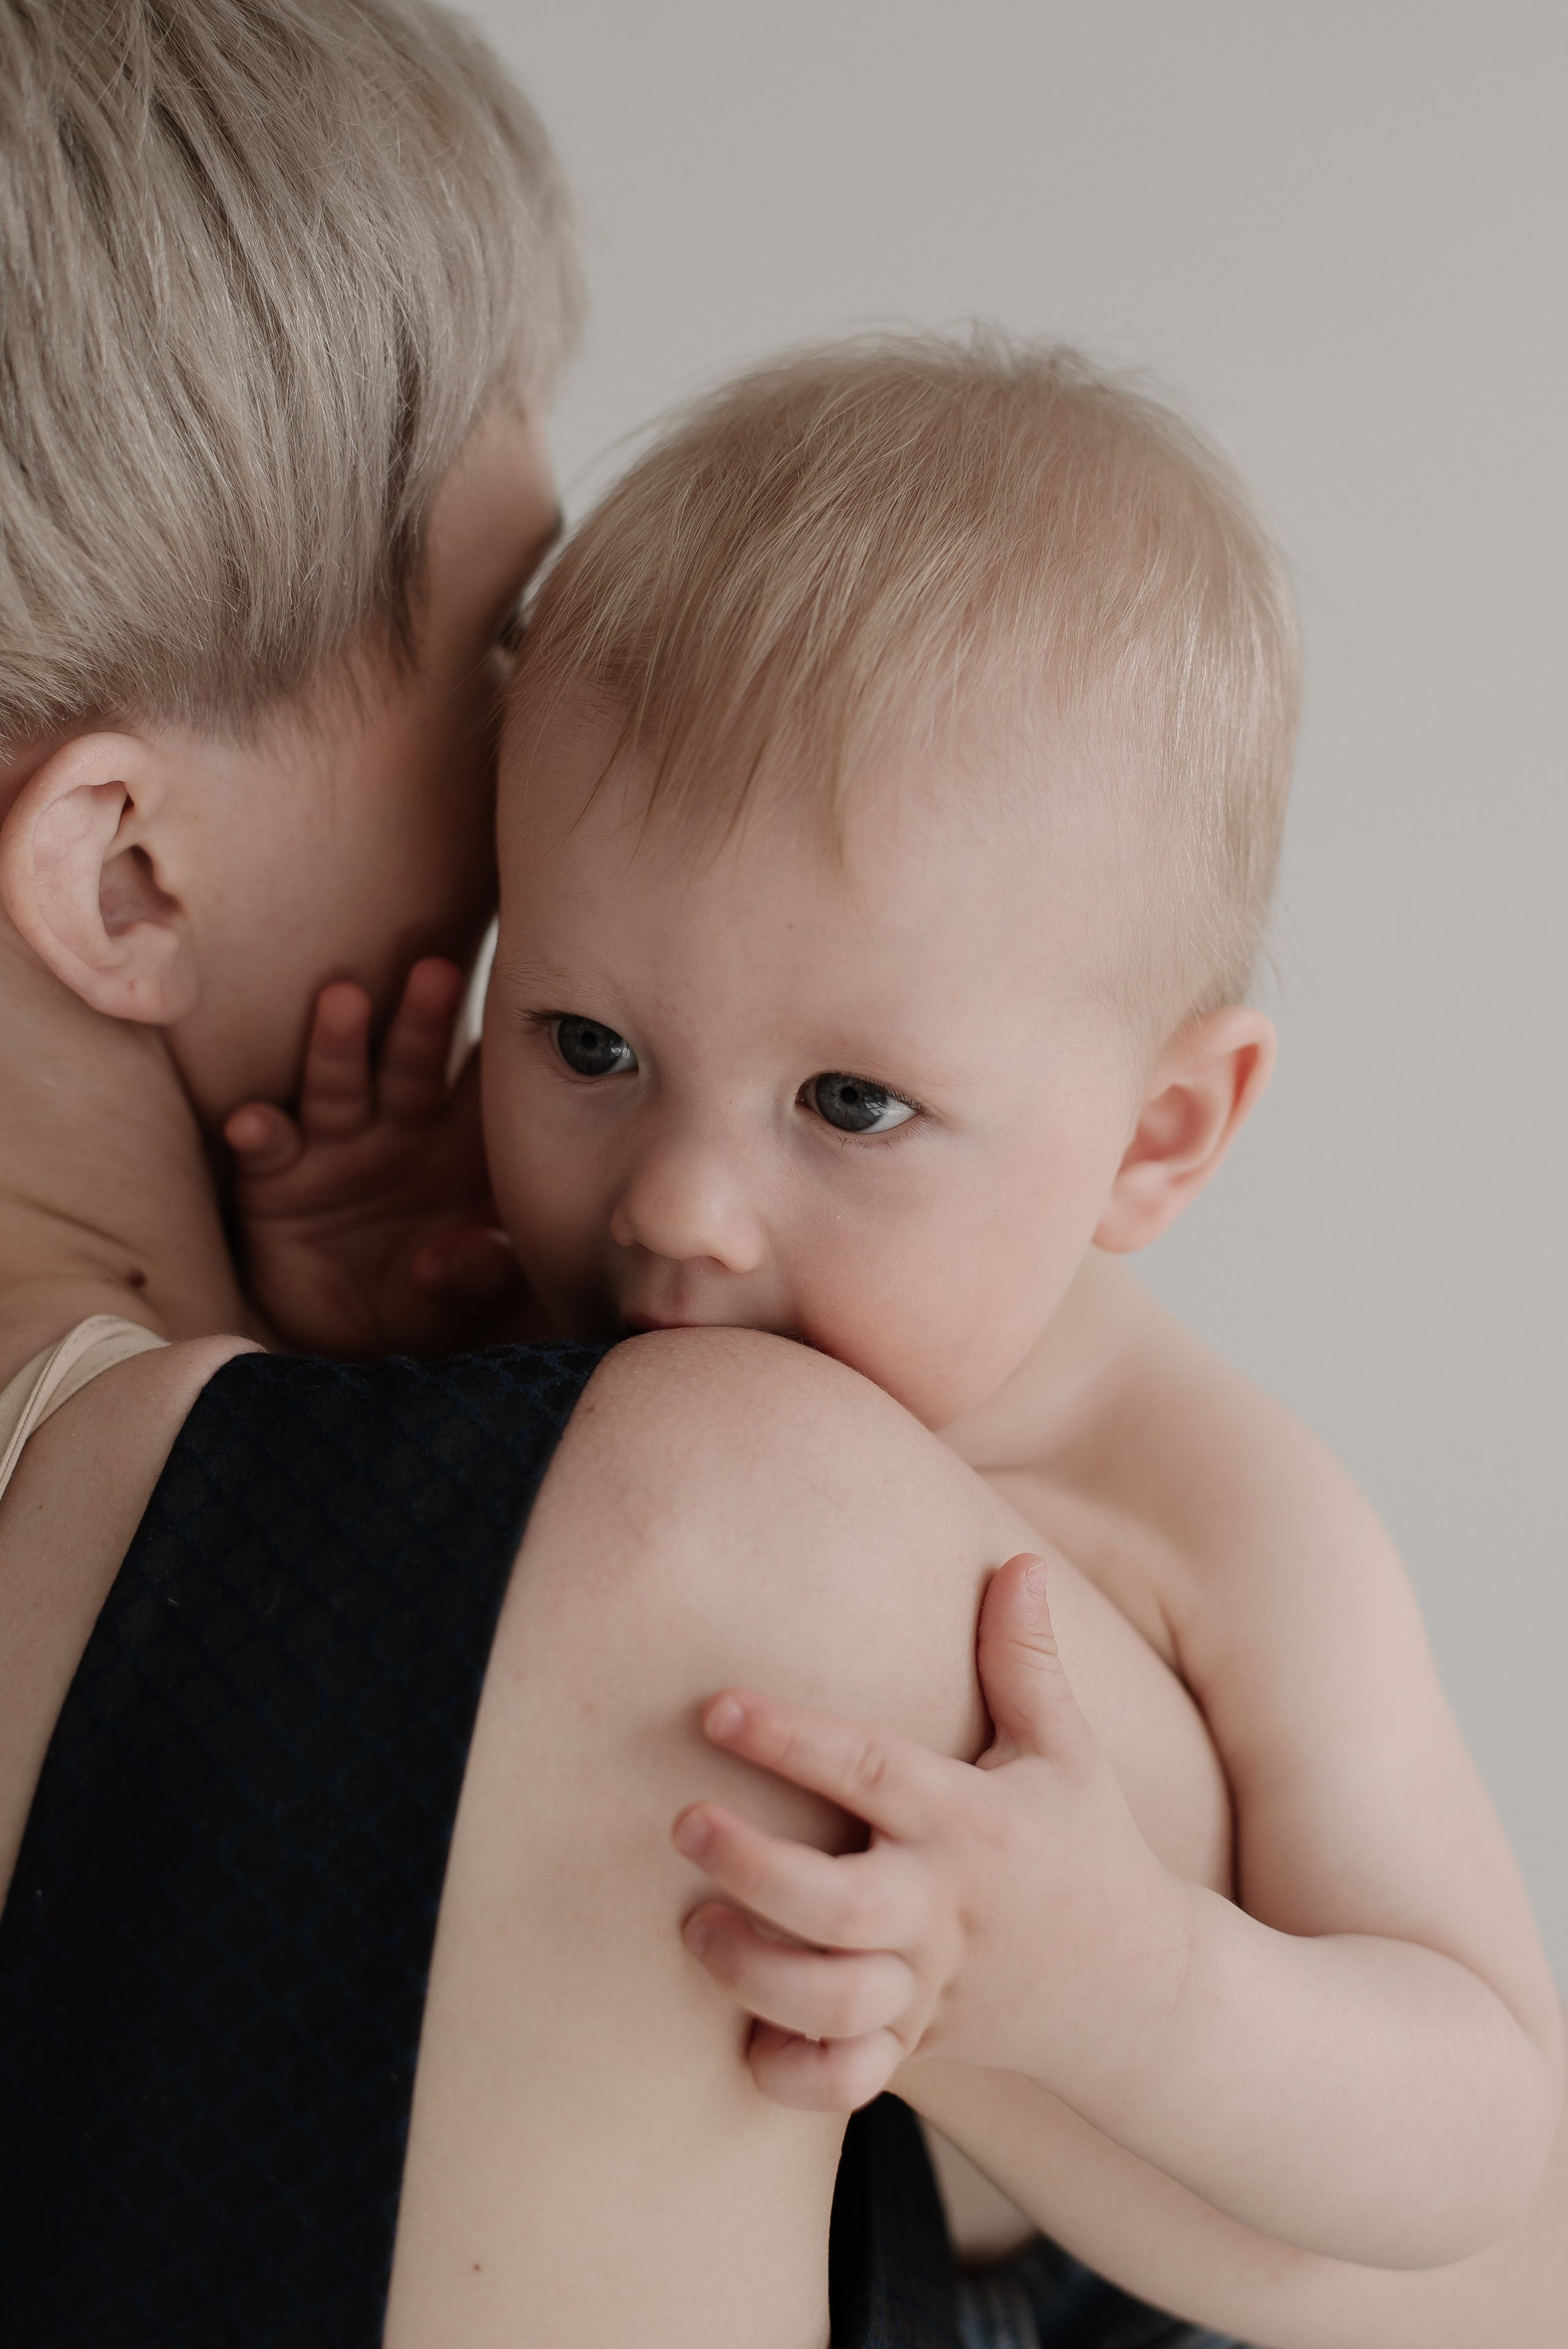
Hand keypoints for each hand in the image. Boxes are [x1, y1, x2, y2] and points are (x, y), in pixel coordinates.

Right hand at [226, 959, 536, 1357]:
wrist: (352, 1337)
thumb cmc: (432, 1297)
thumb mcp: (468, 1297)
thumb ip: (481, 1276)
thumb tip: (472, 1254)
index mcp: (464, 1145)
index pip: (489, 1089)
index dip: (505, 1053)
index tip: (526, 1004)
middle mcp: (400, 1129)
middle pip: (416, 1064)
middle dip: (425, 1020)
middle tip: (439, 972)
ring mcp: (335, 1146)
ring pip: (340, 1085)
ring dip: (339, 1044)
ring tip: (345, 1001)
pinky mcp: (277, 1177)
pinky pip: (271, 1148)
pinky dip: (261, 1133)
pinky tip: (254, 1122)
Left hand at [671, 1554, 1187, 2112]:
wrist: (1140, 1990)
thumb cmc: (1086, 1848)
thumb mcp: (1066, 1750)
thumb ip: (1027, 1660)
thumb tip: (1014, 1560)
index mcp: (969, 1824)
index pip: (871, 1772)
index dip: (792, 1739)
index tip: (718, 1708)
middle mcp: (942, 1909)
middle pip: (833, 1905)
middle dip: (751, 1868)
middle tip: (685, 1823)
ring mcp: (928, 1988)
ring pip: (828, 2002)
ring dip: (750, 1971)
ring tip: (695, 1926)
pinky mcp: (916, 2046)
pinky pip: (842, 2082)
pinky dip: (790, 2072)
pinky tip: (742, 2031)